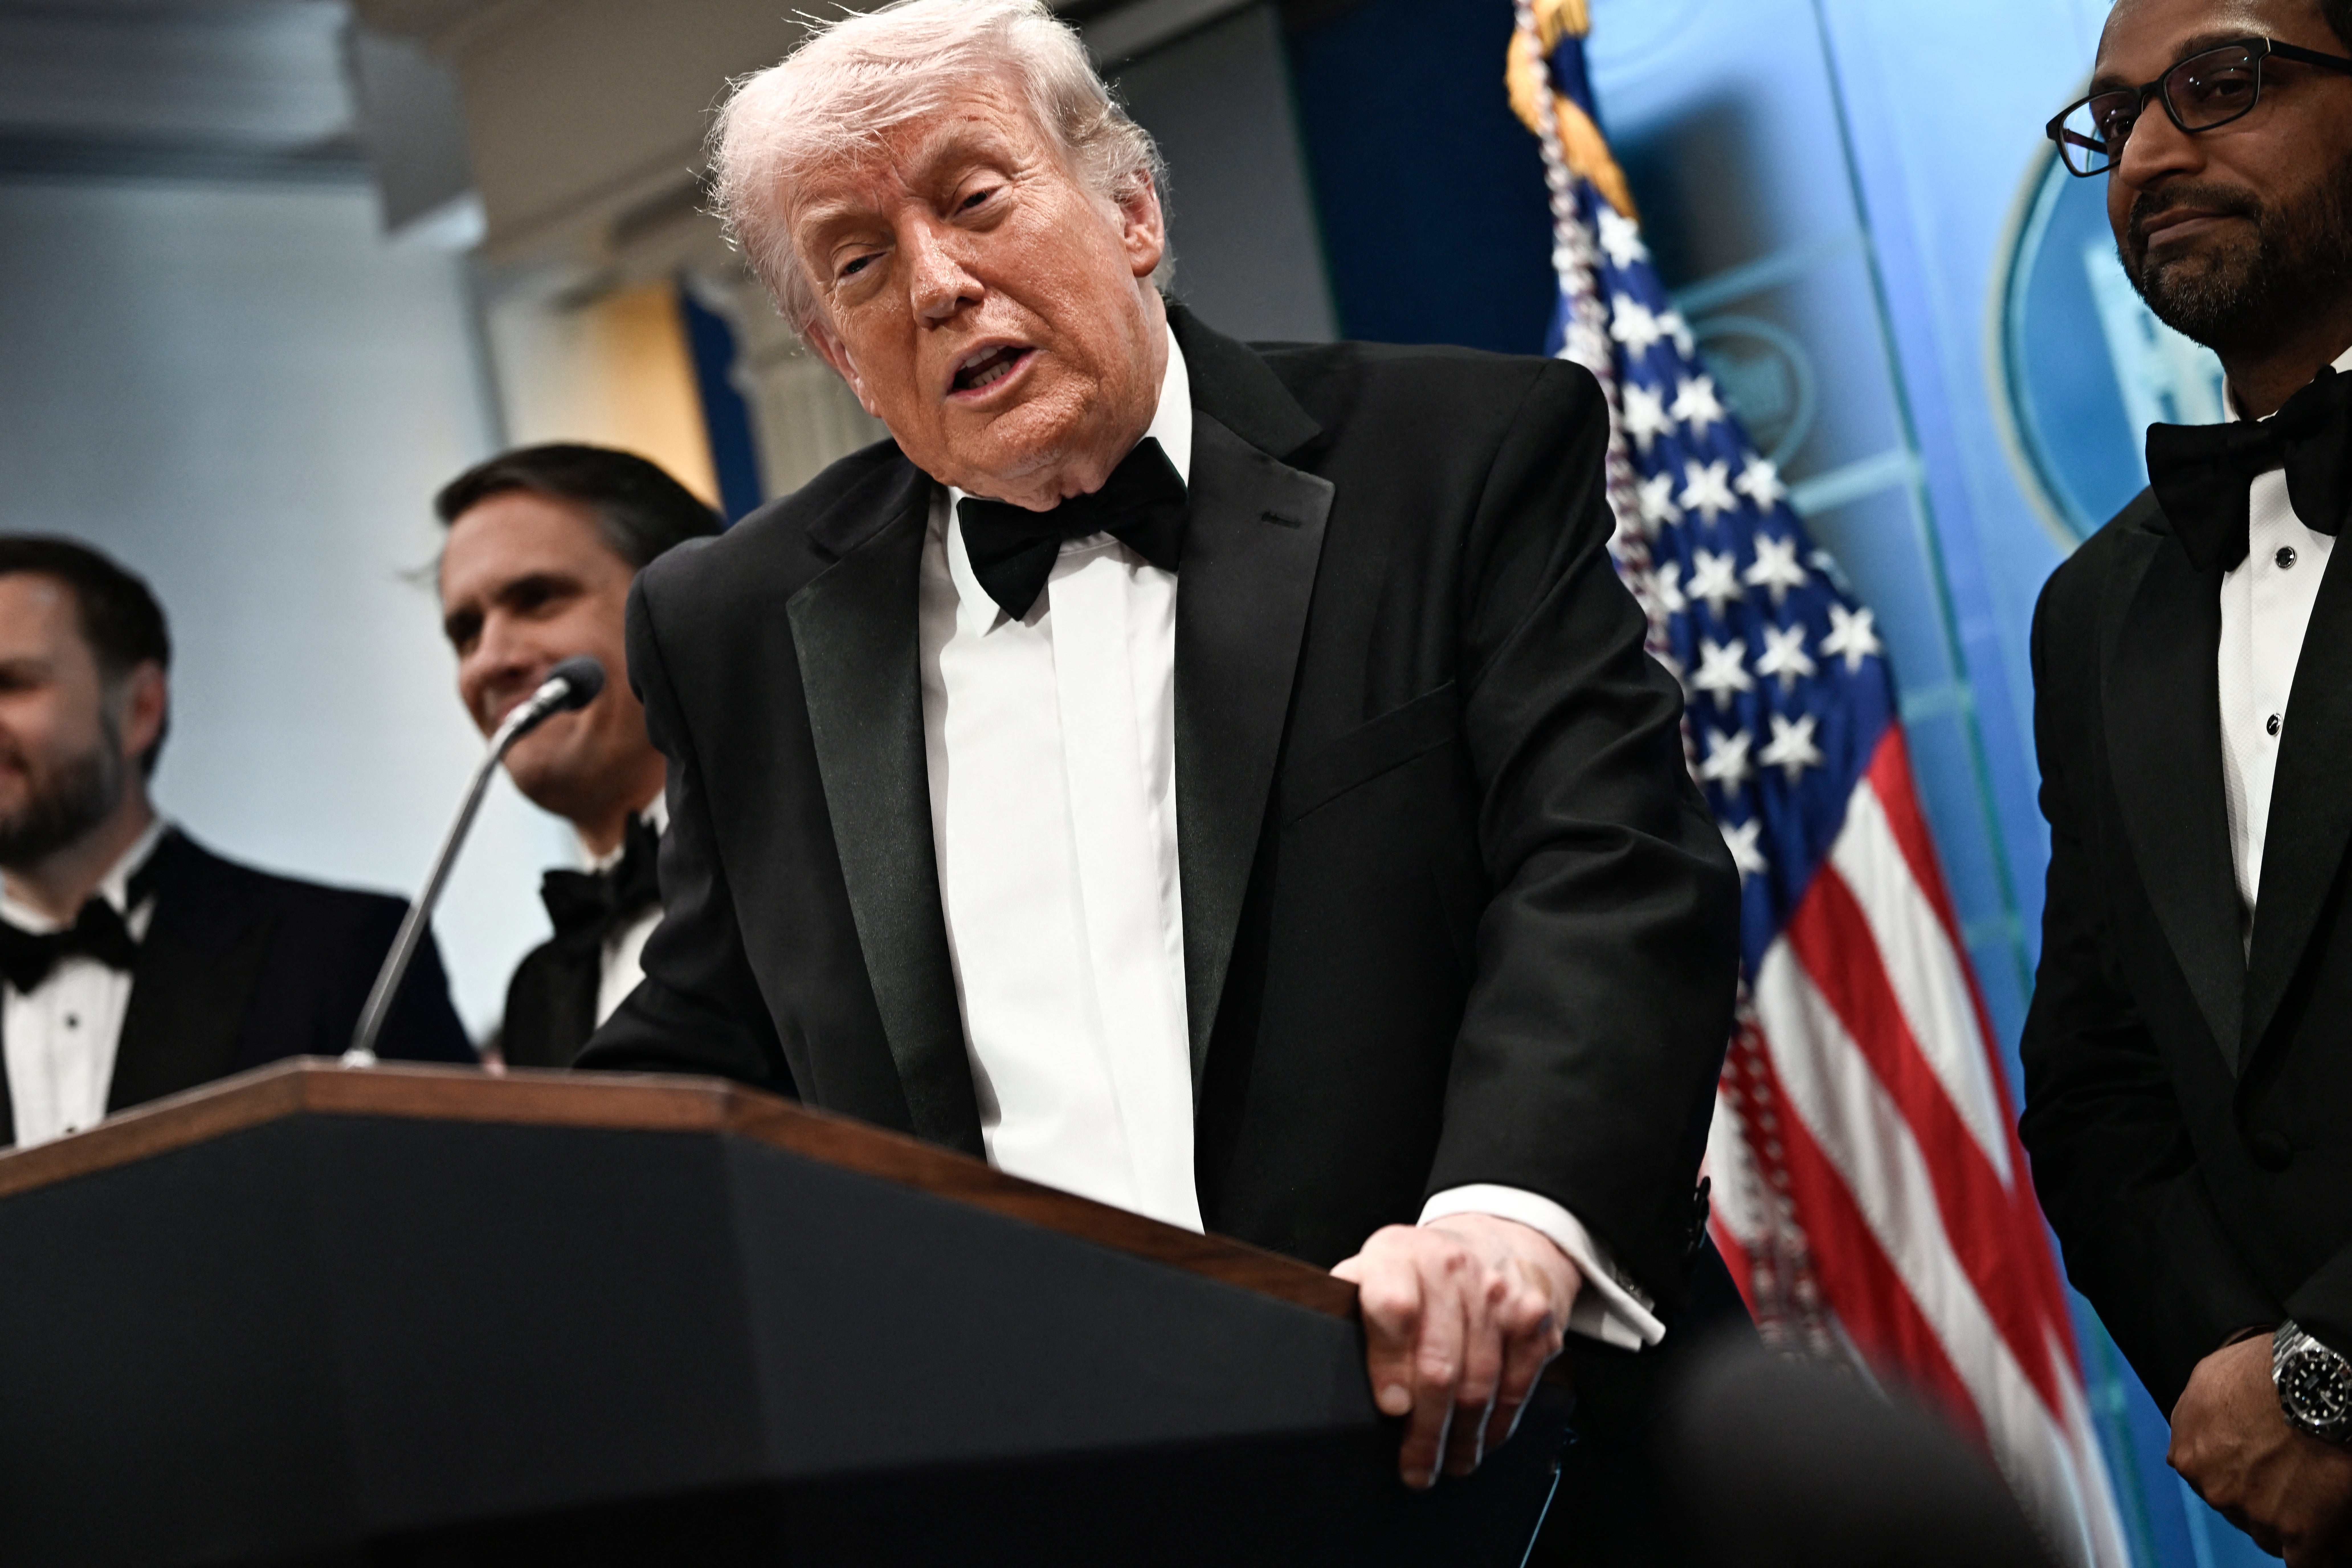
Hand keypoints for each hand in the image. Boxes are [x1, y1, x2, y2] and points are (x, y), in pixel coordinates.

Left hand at [1331, 1213, 1579, 1489]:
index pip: (1393, 1308)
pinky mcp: (1535, 1320)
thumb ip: (1348, 1302)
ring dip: (1461, 1438)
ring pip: (1480, 1385)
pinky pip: (1516, 1387)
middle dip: (1425, 1429)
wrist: (1494, 1238)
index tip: (1390, 1408)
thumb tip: (1316, 1351)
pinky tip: (1480, 1440)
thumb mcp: (1374, 1268)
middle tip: (1414, 1467)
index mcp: (1399, 1255)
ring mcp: (1499, 1294)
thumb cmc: (1419, 1269)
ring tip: (1446, 1464)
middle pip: (1440, 1364)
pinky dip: (1498, 1425)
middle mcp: (1451, 1269)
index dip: (1389, 1363)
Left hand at [2170, 1335, 2351, 1563]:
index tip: (2261, 1469)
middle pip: (2239, 1509)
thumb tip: (2191, 1450)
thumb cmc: (2262, 1372)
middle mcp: (2214, 1490)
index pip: (2210, 1481)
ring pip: (2270, 1533)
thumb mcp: (2205, 1384)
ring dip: (2290, 1522)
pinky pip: (2304, 1561)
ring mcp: (2255, 1514)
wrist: (2311, 1382)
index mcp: (2189, 1457)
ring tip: (2315, 1496)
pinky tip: (2326, 1539)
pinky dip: (2316, 1553)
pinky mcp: (2297, 1534)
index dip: (2239, 1476)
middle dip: (2262, 1499)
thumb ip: (2193, 1422)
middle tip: (2292, 1480)